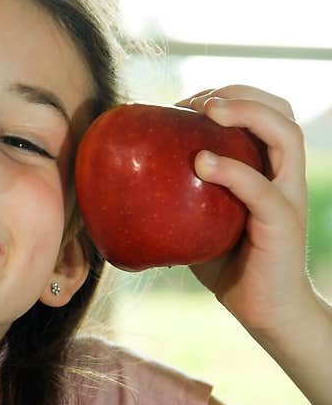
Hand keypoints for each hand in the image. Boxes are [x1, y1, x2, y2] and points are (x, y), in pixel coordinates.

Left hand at [175, 85, 314, 337]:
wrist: (263, 310)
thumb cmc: (227, 263)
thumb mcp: (196, 220)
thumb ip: (175, 197)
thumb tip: (116, 184)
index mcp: (267, 169)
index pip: (262, 113)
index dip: (229, 96)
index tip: (184, 103)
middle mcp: (284, 175)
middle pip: (280, 112)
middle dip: (240, 94)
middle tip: (197, 101)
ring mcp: (288, 197)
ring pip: (286, 136)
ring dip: (247, 114)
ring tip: (207, 110)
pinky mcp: (282, 223)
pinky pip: (262, 189)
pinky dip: (233, 170)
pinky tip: (202, 162)